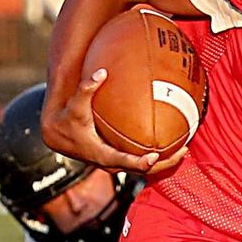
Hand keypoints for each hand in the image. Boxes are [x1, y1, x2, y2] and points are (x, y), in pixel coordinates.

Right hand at [41, 70, 172, 173]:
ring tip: (185, 149)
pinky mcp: (117, 160)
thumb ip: (86, 89)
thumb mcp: (75, 105)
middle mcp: (109, 163)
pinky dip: (156, 158)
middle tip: (184, 151)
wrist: (56, 134)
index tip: (155, 157)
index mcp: (100, 154)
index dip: (139, 162)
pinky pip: (140, 163)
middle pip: (141, 170)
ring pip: (143, 169)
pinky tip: (172, 145)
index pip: (123, 162)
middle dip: (164, 164)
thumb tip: (101, 72)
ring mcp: (114, 164)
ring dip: (164, 163)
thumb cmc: (67, 118)